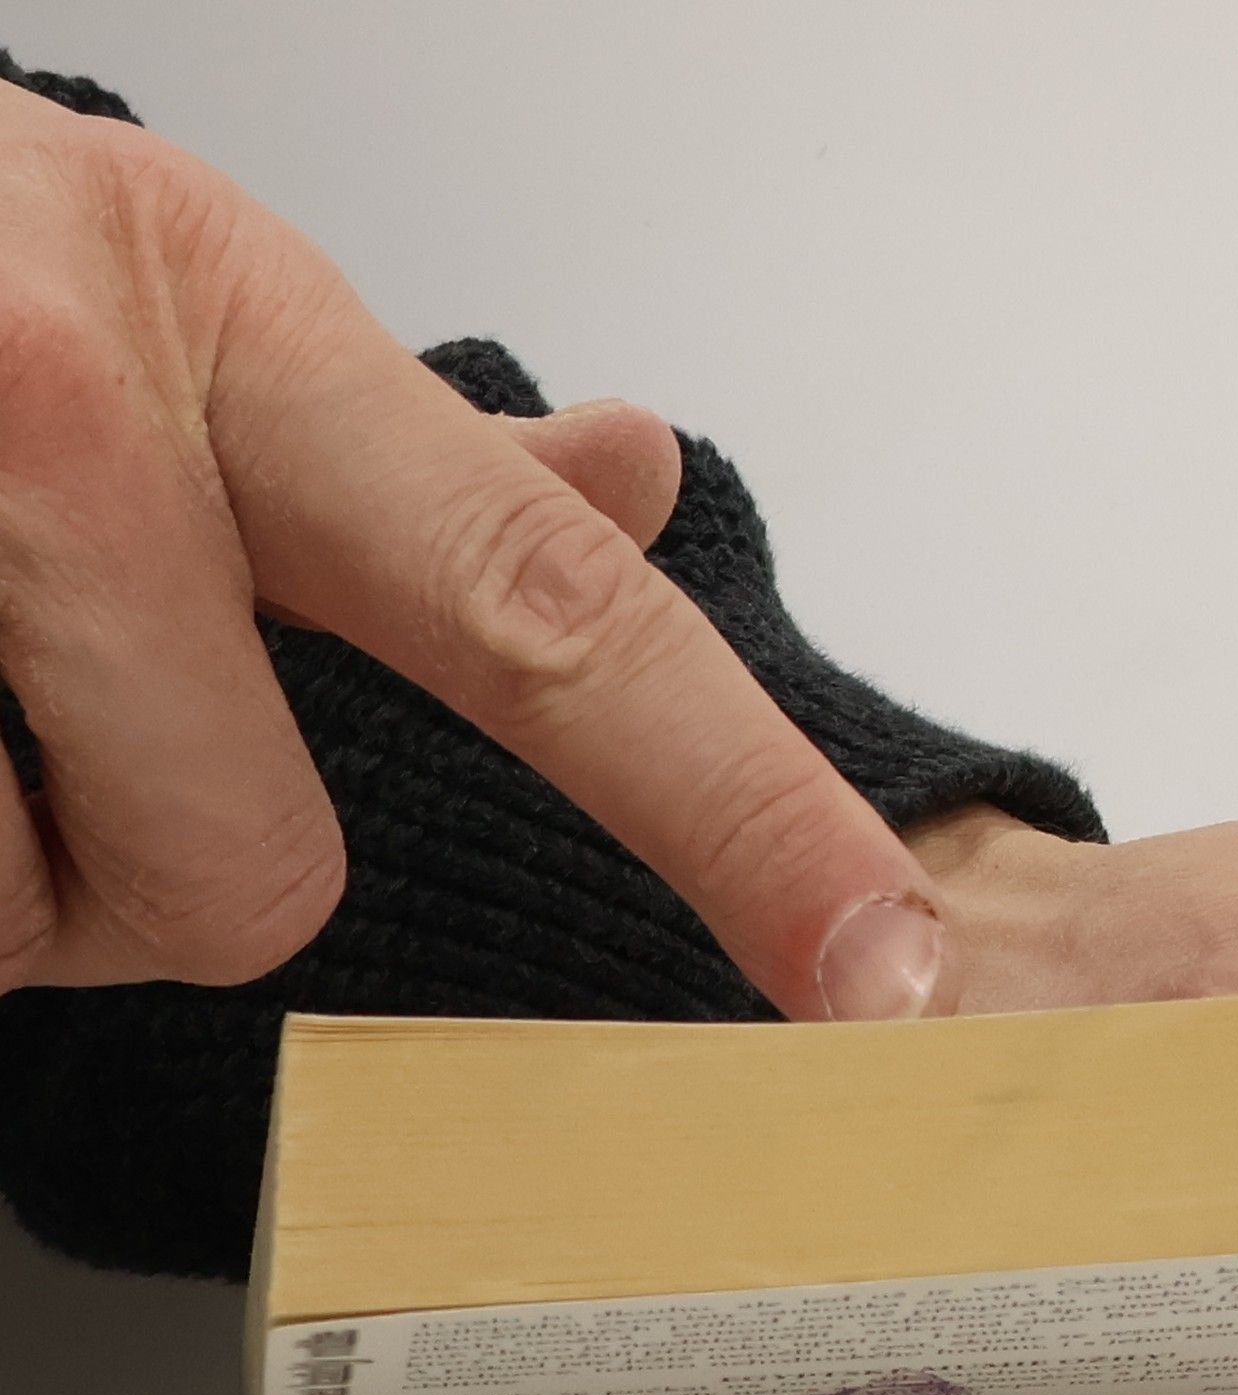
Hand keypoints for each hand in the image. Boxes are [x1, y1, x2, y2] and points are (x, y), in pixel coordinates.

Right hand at [0, 86, 941, 1017]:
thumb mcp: (169, 305)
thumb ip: (410, 458)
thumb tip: (633, 465)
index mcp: (224, 331)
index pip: (557, 618)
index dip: (745, 813)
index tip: (875, 970)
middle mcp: (69, 418)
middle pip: (249, 887)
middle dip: (139, 858)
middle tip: (15, 691)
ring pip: (39, 923)